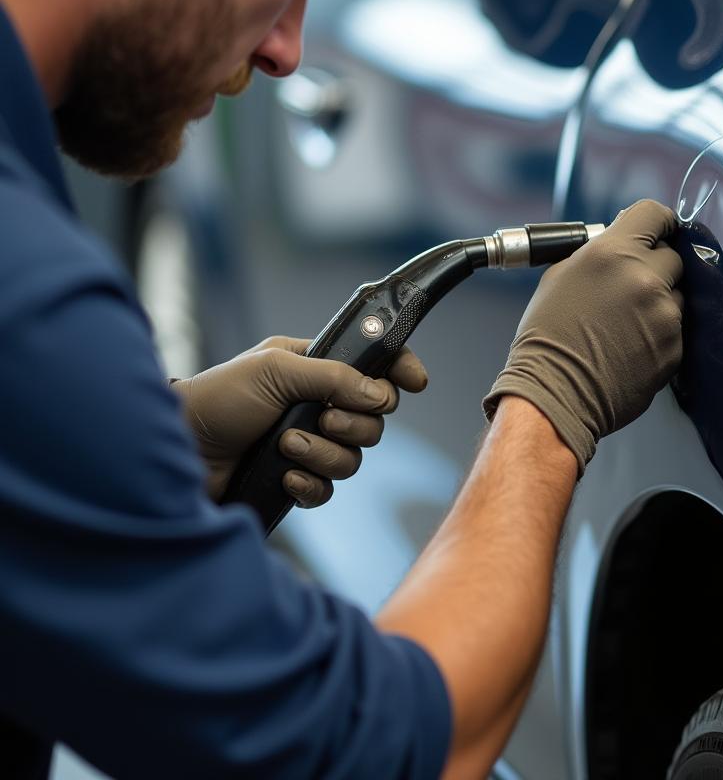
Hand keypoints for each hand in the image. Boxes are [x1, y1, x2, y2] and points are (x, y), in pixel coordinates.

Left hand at [172, 337, 426, 504]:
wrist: (176, 450)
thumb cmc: (217, 398)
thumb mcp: (274, 371)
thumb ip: (331, 376)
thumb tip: (378, 393)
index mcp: (314, 366)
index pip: (373, 364)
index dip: (400, 370)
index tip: (416, 382)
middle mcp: (316, 403)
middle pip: (373, 418)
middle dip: (352, 423)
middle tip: (322, 419)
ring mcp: (307, 442)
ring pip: (354, 456)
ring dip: (324, 454)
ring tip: (286, 447)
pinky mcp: (294, 478)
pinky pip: (329, 488)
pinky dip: (310, 484)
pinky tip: (284, 475)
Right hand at [483, 200, 683, 475]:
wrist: (555, 393)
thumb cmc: (548, 336)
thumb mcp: (560, 276)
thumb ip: (598, 253)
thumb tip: (622, 246)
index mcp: (612, 251)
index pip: (655, 213)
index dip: (657, 222)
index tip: (657, 231)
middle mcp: (644, 277)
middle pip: (674, 254)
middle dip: (657, 265)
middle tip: (634, 283)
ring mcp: (664, 314)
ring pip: (678, 293)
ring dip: (661, 300)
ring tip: (628, 321)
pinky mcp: (675, 347)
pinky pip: (677, 327)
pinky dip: (661, 331)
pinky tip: (633, 343)